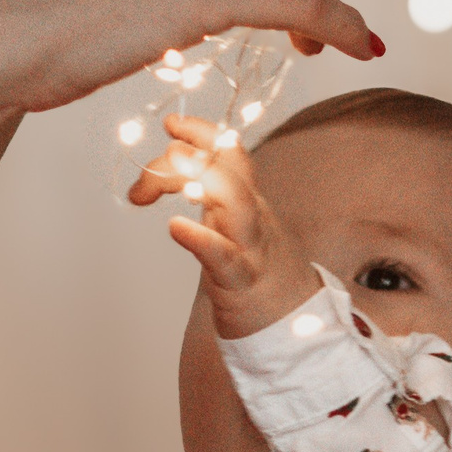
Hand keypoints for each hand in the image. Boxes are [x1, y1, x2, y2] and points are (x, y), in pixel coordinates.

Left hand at [129, 113, 317, 337]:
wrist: (298, 328)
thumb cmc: (255, 275)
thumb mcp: (228, 229)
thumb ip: (199, 200)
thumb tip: (153, 178)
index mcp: (250, 203)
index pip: (231, 155)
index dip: (203, 133)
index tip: (171, 123)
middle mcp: (254, 218)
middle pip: (234, 171)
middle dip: (202, 148)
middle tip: (169, 141)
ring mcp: (252, 249)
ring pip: (238, 204)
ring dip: (207, 179)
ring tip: (174, 163)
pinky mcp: (243, 284)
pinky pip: (224, 258)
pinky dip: (200, 239)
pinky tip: (176, 227)